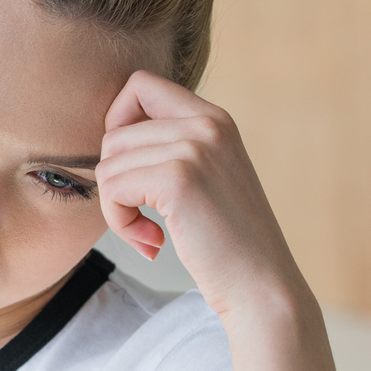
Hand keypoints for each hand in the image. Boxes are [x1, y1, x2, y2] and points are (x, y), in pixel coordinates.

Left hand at [96, 71, 305, 320]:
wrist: (262, 285)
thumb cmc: (227, 243)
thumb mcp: (206, 179)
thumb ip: (171, 149)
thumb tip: (110, 138)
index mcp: (214, 118)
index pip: (139, 85)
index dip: (118, 125)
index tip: (132, 170)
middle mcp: (207, 123)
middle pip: (114, 133)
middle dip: (115, 181)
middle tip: (143, 219)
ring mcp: (194, 148)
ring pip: (108, 163)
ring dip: (116, 208)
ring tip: (150, 233)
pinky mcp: (178, 179)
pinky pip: (112, 189)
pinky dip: (120, 222)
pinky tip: (153, 242)